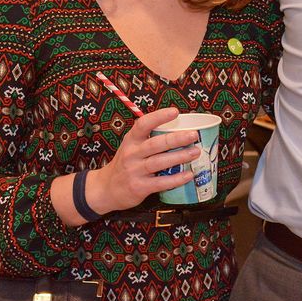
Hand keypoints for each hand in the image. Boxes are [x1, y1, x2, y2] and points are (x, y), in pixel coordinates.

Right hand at [86, 107, 201, 214]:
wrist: (106, 189)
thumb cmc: (126, 164)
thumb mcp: (131, 147)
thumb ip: (150, 138)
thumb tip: (181, 128)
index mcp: (131, 140)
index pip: (143, 124)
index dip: (159, 117)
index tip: (175, 112)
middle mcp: (132, 154)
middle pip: (156, 144)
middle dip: (176, 139)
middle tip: (194, 135)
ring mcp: (134, 171)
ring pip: (159, 162)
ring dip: (179, 157)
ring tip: (195, 152)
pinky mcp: (139, 187)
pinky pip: (161, 183)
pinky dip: (176, 179)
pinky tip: (189, 175)